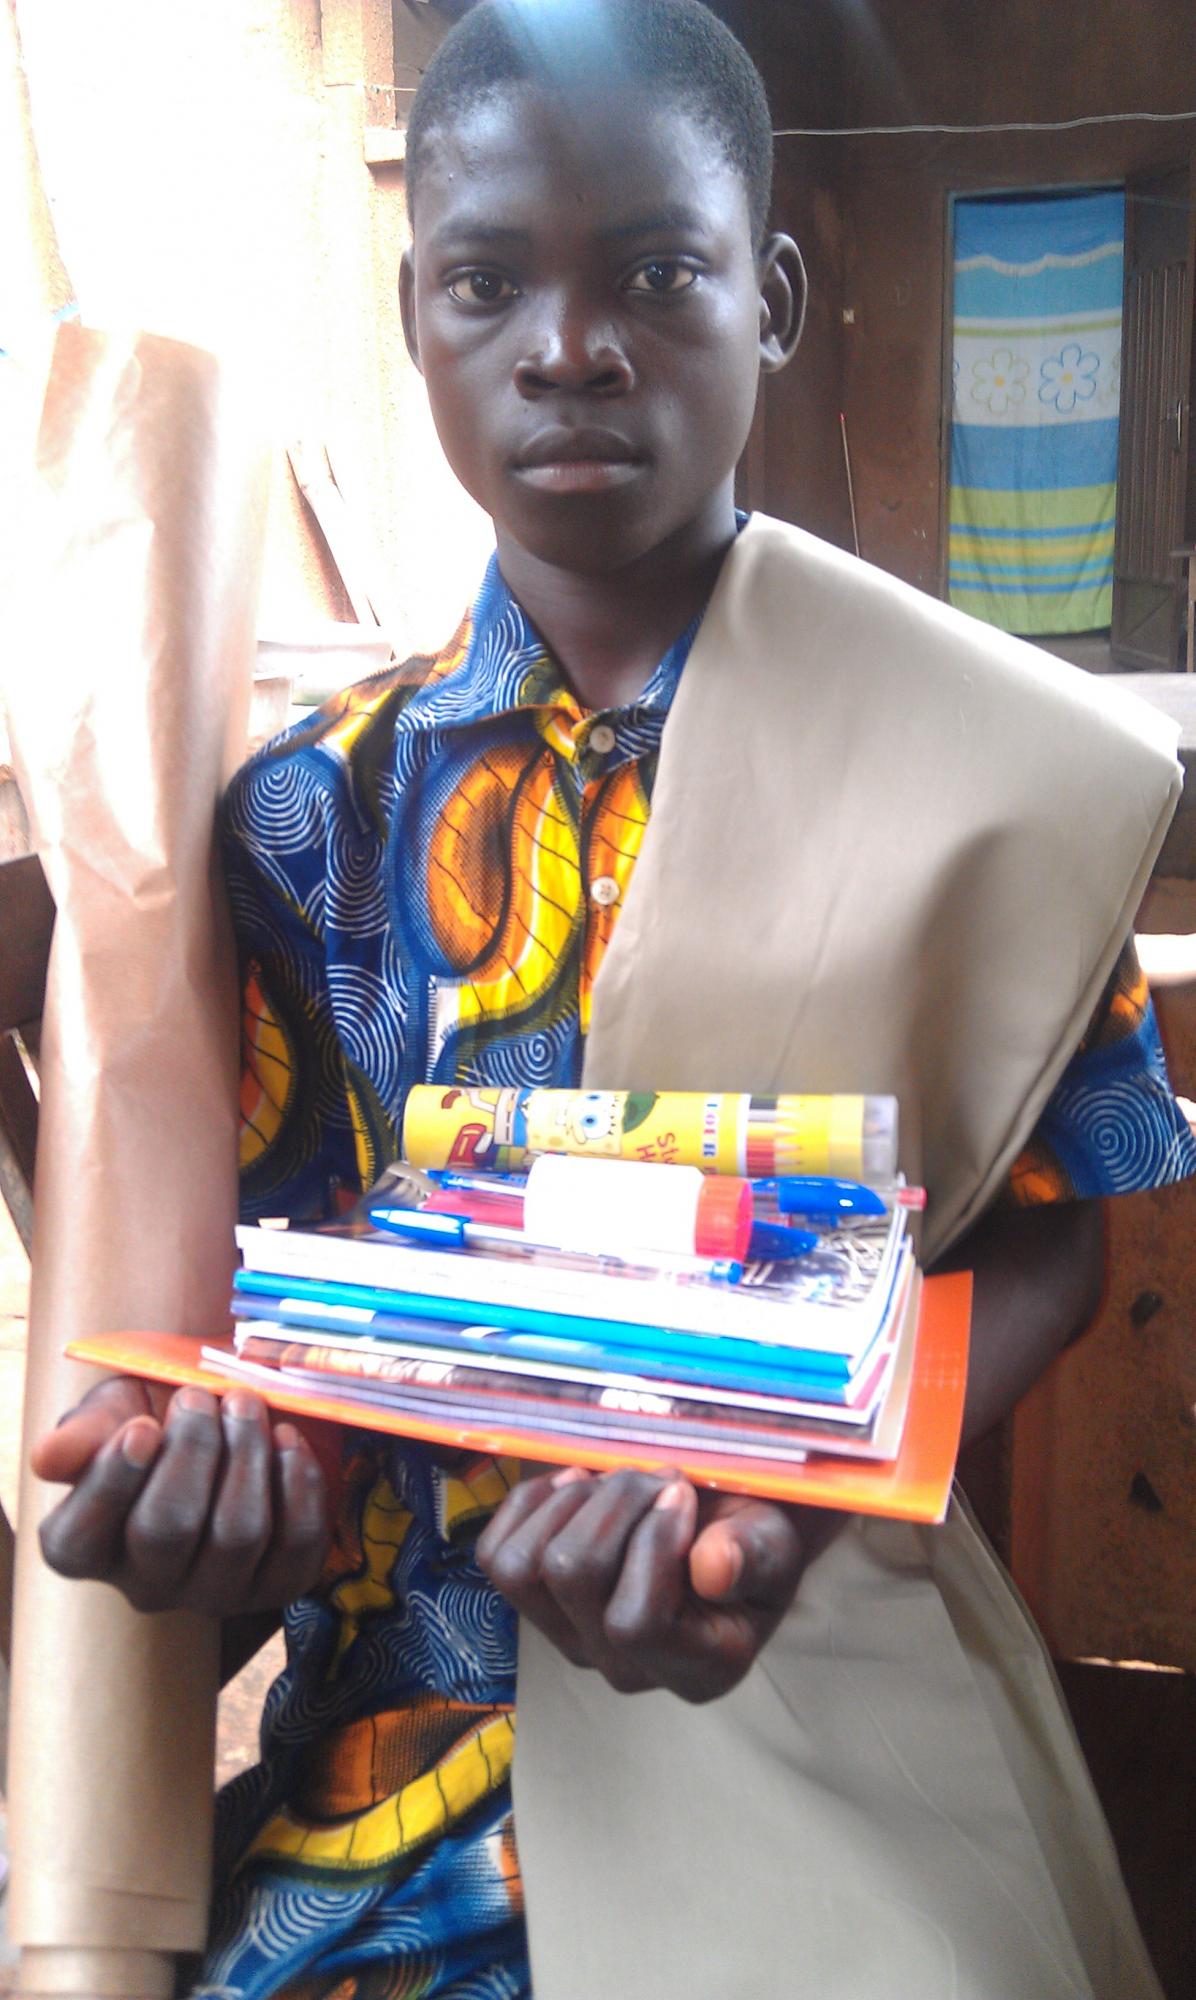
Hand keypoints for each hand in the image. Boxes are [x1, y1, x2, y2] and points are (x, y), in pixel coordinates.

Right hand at [32, 1375, 332, 1615]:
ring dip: (248, 1455)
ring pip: (237, 1536)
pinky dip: (298, 1484)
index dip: (113, 1482)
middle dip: (193, 1450)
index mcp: (86, 1546)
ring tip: (246, 1405)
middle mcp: (146, 1584)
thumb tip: (49, 1460)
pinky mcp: (275, 1587)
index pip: (81, 1539)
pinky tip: (287, 1439)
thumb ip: (85, 1432)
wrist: (224, 1420)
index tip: (142, 1426)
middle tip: (202, 1397)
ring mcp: (214, 1593)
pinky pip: (296, 1546)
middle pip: (167, 1531)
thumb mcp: (114, 1411)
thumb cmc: (157, 1417)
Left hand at [477, 1466, 834, 1703]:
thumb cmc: (753, 1539)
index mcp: (697, 1670)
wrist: (725, 1530)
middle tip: (659, 1475)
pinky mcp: (536, 1606)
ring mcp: (572, 1641)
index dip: (652, 1541)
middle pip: (574, 1575)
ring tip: (621, 1481)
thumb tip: (712, 1568)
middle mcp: (625, 1669)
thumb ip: (755, 1555)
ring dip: (575, 1501)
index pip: (637, 1622)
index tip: (683, 1492)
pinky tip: (579, 1485)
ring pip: (526, 1566)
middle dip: (616, 1501)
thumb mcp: (776, 1543)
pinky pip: (496, 1556)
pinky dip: (532, 1504)